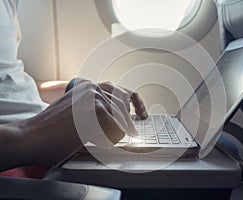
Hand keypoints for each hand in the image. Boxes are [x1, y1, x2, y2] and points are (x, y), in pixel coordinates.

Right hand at [15, 81, 140, 165]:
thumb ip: (95, 109)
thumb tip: (121, 120)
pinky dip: (111, 139)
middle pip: (124, 103)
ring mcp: (95, 96)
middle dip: (127, 120)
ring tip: (98, 138)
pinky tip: (95, 140)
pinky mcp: (96, 109)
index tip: (141, 112)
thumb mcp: (75, 111)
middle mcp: (92, 87)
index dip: (132, 103)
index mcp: (87, 86)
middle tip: (131, 132)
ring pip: (122, 117)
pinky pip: (118, 128)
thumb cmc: (52, 130)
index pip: (119, 91)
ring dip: (115, 132)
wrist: (32, 136)